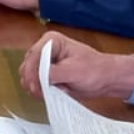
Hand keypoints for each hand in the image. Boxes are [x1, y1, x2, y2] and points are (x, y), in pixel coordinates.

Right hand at [17, 32, 133, 100]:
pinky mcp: (46, 75)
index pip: (32, 56)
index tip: (34, 87)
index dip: (31, 72)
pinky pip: (35, 85)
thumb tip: (36, 80)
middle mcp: (44, 50)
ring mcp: (44, 63)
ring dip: (39, 88)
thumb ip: (53, 73)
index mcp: (51, 41)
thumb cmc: (94, 70)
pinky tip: (58, 91)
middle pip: (27, 67)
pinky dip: (43, 91)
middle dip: (34, 81)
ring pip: (28, 77)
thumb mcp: (73, 71)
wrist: (106, 79)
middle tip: (46, 92)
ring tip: (58, 90)